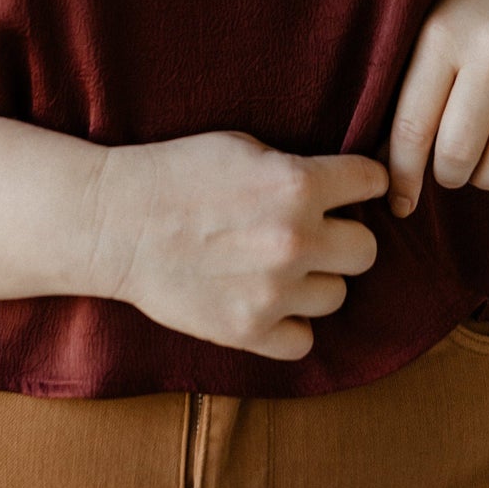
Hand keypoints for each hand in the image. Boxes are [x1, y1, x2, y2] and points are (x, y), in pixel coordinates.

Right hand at [89, 130, 389, 360]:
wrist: (115, 222)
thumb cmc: (175, 174)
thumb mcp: (243, 146)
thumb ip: (295, 169)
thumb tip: (340, 184)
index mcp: (297, 183)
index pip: (373, 182)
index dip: (360, 183)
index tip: (347, 189)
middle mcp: (296, 238)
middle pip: (366, 251)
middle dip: (343, 238)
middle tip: (313, 233)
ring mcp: (274, 290)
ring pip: (337, 295)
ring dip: (315, 281)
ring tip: (279, 266)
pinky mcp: (248, 330)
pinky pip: (303, 341)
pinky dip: (289, 325)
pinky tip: (267, 302)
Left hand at [386, 0, 488, 217]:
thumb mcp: (429, 21)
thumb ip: (410, 85)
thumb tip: (384, 164)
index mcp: (440, 33)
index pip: (412, 127)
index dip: (402, 176)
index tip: (399, 202)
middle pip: (460, 153)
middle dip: (448, 176)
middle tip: (447, 169)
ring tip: (481, 158)